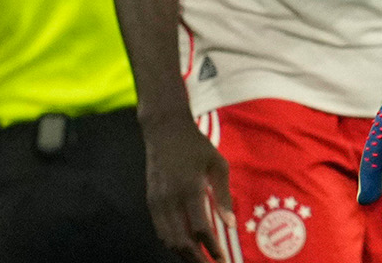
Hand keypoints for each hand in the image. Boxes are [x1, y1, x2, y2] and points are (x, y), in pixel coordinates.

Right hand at [140, 116, 234, 262]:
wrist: (164, 131)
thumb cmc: (197, 146)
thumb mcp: (218, 165)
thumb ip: (223, 196)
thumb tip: (230, 224)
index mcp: (190, 189)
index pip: (201, 229)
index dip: (212, 248)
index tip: (223, 258)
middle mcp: (170, 199)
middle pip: (181, 241)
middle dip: (197, 259)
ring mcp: (157, 202)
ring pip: (168, 239)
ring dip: (184, 254)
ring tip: (200, 260)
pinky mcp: (150, 201)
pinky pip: (160, 230)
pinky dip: (172, 242)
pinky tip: (185, 246)